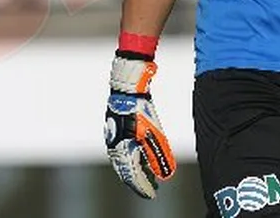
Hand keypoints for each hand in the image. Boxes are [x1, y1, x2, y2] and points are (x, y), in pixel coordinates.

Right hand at [104, 52, 176, 198]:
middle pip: (127, 171)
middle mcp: (114, 146)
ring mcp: (115, 137)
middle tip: (152, 188)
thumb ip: (157, 153)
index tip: (152, 194)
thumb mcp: (152, 132)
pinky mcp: (118, 129)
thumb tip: (165, 174)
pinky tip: (143, 156)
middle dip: (140, 181)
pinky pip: (125, 150)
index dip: (143, 187)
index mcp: (121, 149)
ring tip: (150, 175)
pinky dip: (134, 157)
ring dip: (138, 170)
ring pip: (125, 161)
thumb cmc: (138, 108)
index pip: (132, 176)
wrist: (127, 85)